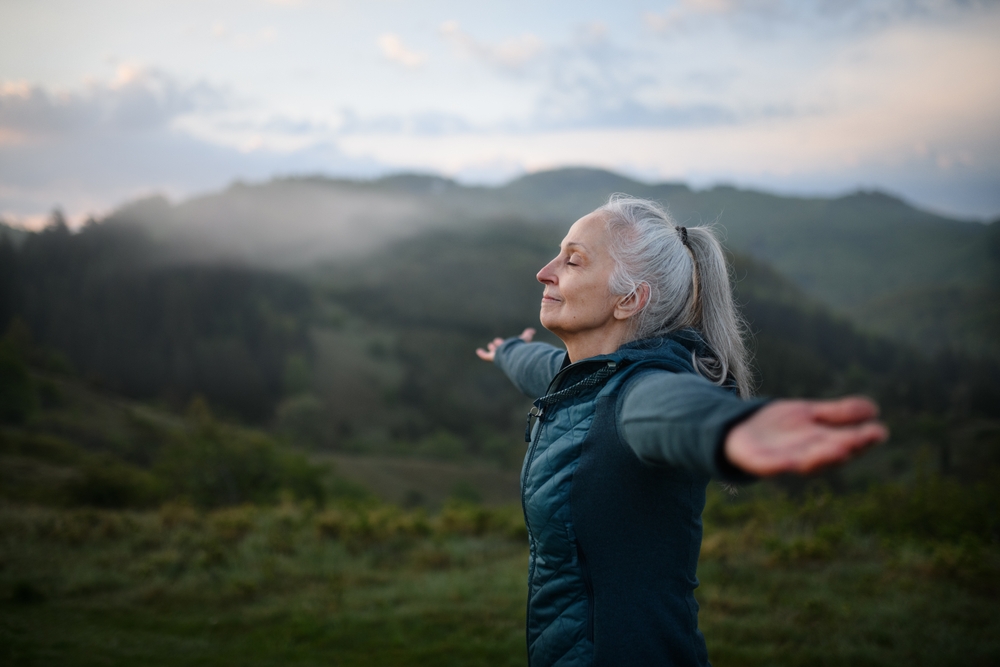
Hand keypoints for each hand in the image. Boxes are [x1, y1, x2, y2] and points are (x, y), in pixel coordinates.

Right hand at [476, 328, 534, 361]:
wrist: (514, 356)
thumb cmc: (520, 349)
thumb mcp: (524, 339)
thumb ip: (528, 335)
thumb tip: (533, 331)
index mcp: (512, 349)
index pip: (509, 345)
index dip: (507, 342)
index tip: (506, 340)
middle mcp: (505, 353)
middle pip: (502, 348)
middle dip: (499, 345)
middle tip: (496, 343)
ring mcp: (498, 355)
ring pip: (495, 351)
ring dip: (493, 348)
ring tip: (490, 345)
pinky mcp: (492, 357)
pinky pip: (486, 356)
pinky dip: (482, 354)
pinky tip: (478, 351)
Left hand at [724, 396, 888, 475]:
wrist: (738, 429)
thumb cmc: (779, 426)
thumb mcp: (810, 414)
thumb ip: (838, 413)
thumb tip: (874, 409)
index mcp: (821, 444)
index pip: (847, 442)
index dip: (863, 439)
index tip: (880, 431)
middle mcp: (806, 456)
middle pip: (828, 454)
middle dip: (845, 448)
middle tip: (861, 440)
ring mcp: (782, 461)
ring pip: (804, 463)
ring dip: (820, 458)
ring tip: (839, 448)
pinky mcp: (758, 463)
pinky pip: (770, 466)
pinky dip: (780, 466)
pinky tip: (790, 462)